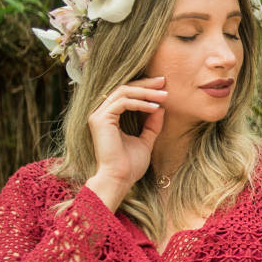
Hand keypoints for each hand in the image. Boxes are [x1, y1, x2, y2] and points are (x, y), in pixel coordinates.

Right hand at [85, 76, 167, 204]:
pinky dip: (140, 103)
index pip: (126, 94)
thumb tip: (160, 108)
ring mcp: (98, 115)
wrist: (120, 179)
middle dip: (146, 84)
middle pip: (124, 88)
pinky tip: (154, 108)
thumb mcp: (145, 141)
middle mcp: (101, 113)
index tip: (162, 86)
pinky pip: (123, 103)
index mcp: (109, 117)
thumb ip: (151, 125)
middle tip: (164, 81)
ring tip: (164, 96)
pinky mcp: (100, 120)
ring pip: (124, 92)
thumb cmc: (130, 165)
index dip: (144, 88)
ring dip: (146, 92)